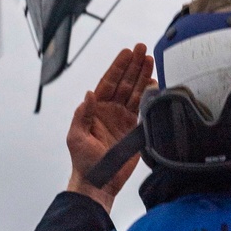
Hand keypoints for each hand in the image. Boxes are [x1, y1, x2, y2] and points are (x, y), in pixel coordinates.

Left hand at [66, 44, 155, 211]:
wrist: (98, 182)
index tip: (127, 53)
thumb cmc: (83, 161)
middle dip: (133, 65)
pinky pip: (143, 107)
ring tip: (151, 60)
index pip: (108, 82)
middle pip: (124, 82)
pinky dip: (149, 94)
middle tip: (142, 48)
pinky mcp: (133, 128)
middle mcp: (110, 110)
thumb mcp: (76, 137)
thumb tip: (88, 94)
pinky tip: (154, 82)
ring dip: (142, 76)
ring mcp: (122, 118)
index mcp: (95, 109)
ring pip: (135, 91)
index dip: (118, 67)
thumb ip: (82, 115)